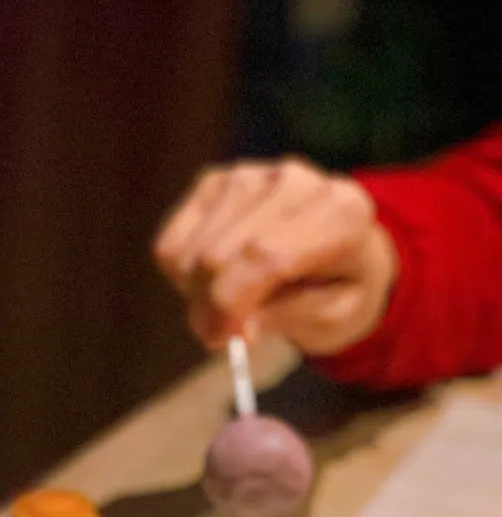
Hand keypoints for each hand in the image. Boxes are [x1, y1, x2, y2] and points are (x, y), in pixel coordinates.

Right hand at [153, 158, 397, 354]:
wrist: (345, 247)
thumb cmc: (339, 288)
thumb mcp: (333, 318)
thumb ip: (286, 317)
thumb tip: (234, 327)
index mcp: (340, 214)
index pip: (262, 256)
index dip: (230, 304)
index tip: (222, 340)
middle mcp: (293, 183)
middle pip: (216, 257)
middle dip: (210, 308)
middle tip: (224, 335)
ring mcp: (249, 176)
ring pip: (188, 254)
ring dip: (197, 293)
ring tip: (231, 301)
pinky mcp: (214, 183)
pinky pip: (170, 246)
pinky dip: (183, 275)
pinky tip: (217, 277)